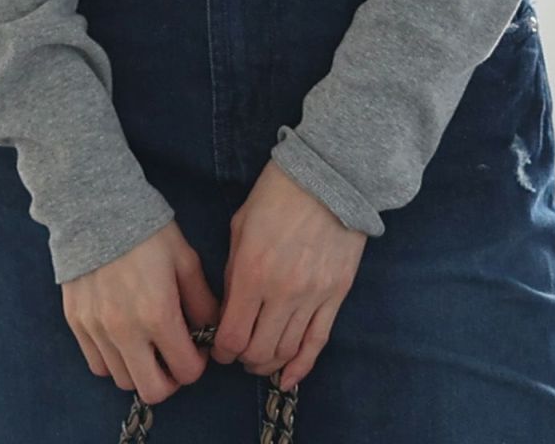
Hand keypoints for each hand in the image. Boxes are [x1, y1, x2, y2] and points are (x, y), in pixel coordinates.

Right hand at [62, 220, 219, 405]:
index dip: (198, 364)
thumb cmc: (147, 232)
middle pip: (152, 391)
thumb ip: (202, 301)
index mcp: (158, 314)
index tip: (197, 348)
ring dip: (141, 370)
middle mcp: (125, 331)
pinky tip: (124, 338)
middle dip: (171, 380)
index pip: (186, 371)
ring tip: (148, 345)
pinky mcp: (77, 324)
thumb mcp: (185, 260)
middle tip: (174, 358)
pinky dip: (114, 361)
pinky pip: (97, 364)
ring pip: (122, 380)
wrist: (95, 209)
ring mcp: (97, 330)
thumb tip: (211, 330)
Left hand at [210, 159, 366, 392]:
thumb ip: (234, 272)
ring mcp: (313, 296)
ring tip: (260, 360)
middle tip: (238, 353)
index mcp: (253, 272)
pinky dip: (302, 366)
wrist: (329, 176)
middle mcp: (283, 291)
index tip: (218, 349)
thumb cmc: (277, 194)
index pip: (232, 335)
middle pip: (259, 350)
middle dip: (243, 359)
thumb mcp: (241, 226)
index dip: (221, 350)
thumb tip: (231, 309)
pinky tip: (289, 378)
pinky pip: (318, 342)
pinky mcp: (336, 295)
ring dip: (269, 363)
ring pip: (287, 350)